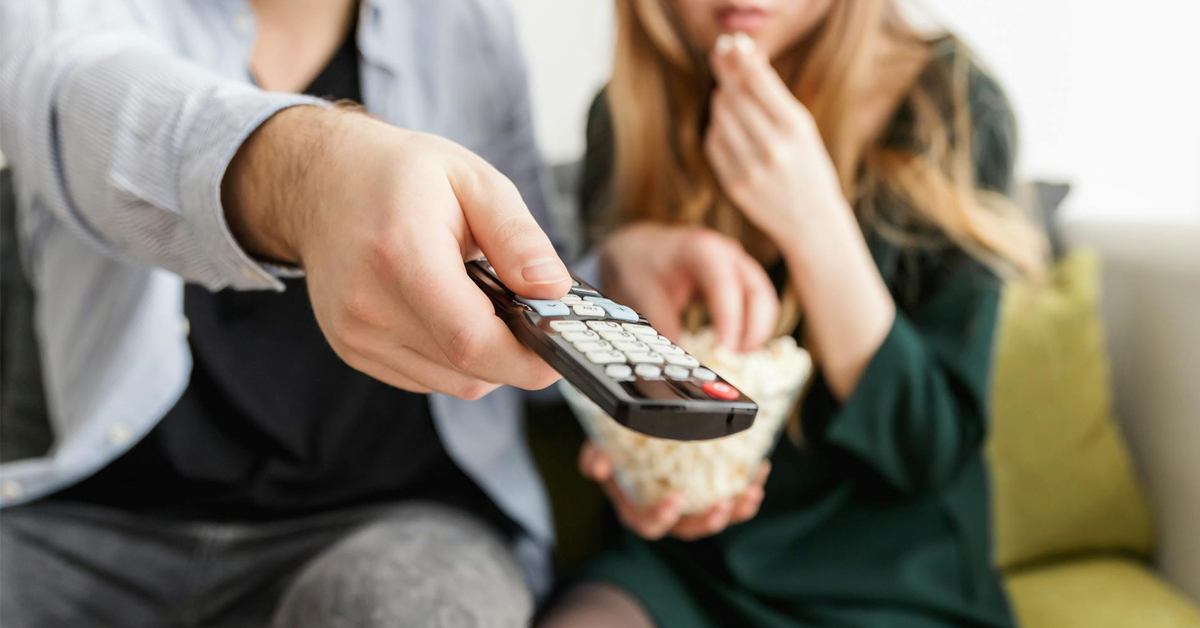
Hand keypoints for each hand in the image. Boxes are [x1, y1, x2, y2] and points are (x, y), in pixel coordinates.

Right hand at [224, 106, 569, 397]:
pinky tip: (453, 313)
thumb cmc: (399, 174)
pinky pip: (426, 378)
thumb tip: (554, 289)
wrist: (321, 181)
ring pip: (451, 382)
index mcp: (400, 254)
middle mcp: (368, 305)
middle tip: (537, 319)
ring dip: (485, 358)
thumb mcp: (472, 180)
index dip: (526, 358)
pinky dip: (454, 358)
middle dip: (515, 355)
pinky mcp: (352, 350)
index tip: (562, 349)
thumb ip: (517, 236)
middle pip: (465, 368)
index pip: (470, 339)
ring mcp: (355, 334)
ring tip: (488, 304)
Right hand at [579, 442, 769, 540]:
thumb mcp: (599, 448)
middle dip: (709, 521)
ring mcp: (691, 507)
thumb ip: (595, 456)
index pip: (648, 524)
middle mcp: (667, 515)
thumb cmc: (616, 448)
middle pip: (689, 530)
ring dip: (736, 510)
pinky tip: (760, 469)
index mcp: (637, 509)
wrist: (635, 438)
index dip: (662, 517)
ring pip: (716, 518)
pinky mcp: (711, 494)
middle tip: (723, 505)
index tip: (675, 500)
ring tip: (751, 491)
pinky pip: (733, 499)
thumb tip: (598, 465)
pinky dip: (748, 488)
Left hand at [600, 223, 777, 351]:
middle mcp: (728, 254)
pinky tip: (737, 346)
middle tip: (736, 359)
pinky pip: (759, 304)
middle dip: (754, 329)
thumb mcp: (643, 293)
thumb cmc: (642, 264)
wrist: (640, 246)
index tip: (726, 349)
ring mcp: (739, 264)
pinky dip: (753, 326)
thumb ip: (663, 325)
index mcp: (702, 249)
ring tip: (736, 357)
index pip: (725, 285)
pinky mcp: (741, 279)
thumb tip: (678, 359)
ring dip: (757, 331)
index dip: (730, 319)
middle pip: (758, 292)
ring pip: (764, 299)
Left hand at [705, 33, 848, 241]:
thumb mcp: (802, 127)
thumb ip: (773, 95)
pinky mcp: (733, 184)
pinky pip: (714, 142)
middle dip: (726, 72)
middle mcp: (772, 147)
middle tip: (721, 55)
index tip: (732, 43)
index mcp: (796, 127)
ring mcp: (750, 168)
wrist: (812, 221)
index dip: (740, 57)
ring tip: (731, 94)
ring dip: (722, 99)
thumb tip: (744, 56)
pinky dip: (718, 127)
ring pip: (720, 116)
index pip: (757, 80)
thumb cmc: (809, 166)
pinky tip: (728, 124)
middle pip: (734, 95)